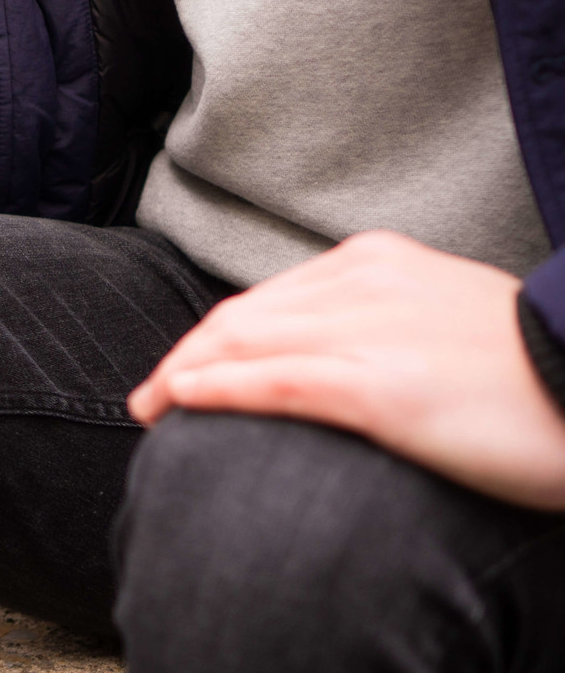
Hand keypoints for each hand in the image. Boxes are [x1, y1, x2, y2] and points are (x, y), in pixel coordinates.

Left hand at [130, 230, 564, 510]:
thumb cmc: (538, 370)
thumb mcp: (448, 322)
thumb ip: (385, 325)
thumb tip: (335, 357)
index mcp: (377, 262)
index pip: (269, 298)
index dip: (215, 335)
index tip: (187, 368)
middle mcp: (362, 283)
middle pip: (241, 318)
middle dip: (185, 358)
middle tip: (147, 399)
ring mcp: (370, 332)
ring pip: (244, 345)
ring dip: (183, 376)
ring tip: (149, 410)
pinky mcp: (382, 388)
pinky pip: (275, 383)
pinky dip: (216, 390)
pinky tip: (179, 404)